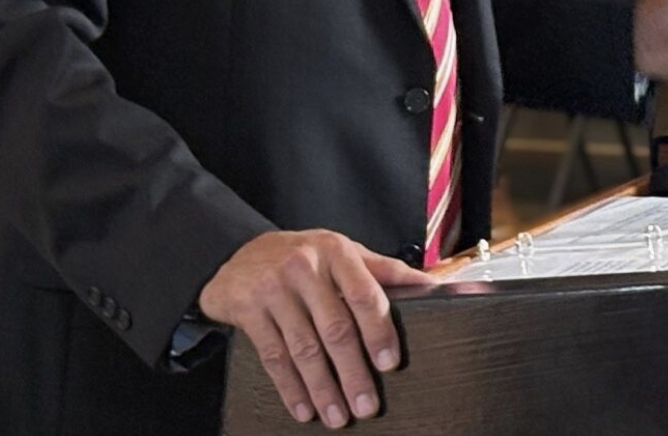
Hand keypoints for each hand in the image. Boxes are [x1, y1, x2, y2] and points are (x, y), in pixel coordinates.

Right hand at [198, 229, 436, 427]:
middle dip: (353, 373)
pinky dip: (290, 388)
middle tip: (367, 405)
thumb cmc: (303, 255)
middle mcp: (304, 267)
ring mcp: (273, 289)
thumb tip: (428, 284)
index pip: (364, 294)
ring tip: (338, 416)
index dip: (378, 331)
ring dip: (323, 388)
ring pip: (304, 348)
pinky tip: (304, 409)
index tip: (389, 363)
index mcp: (335, 251)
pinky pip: (273, 356)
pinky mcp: (249, 310)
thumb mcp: (342, 251)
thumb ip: (382, 269)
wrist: (239, 254)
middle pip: (335, 328)